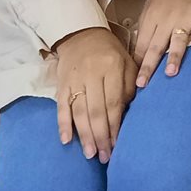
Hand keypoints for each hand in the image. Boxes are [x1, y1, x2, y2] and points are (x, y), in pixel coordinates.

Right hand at [53, 26, 135, 162]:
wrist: (81, 33)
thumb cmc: (109, 52)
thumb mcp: (127, 62)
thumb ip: (129, 86)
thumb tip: (127, 114)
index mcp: (112, 67)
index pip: (114, 102)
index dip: (115, 125)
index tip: (118, 145)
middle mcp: (92, 74)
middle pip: (96, 110)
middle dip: (101, 136)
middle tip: (105, 157)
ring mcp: (74, 80)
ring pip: (79, 111)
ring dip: (85, 135)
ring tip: (90, 154)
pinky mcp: (61, 84)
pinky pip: (61, 106)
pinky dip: (62, 124)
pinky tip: (67, 140)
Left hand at [134, 0, 190, 87]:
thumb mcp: (149, 9)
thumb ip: (145, 29)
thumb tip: (137, 54)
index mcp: (151, 18)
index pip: (142, 43)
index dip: (137, 62)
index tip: (133, 80)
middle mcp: (166, 19)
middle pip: (156, 45)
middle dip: (149, 66)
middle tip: (142, 84)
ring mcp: (184, 19)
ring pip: (178, 41)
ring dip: (174, 57)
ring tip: (170, 73)